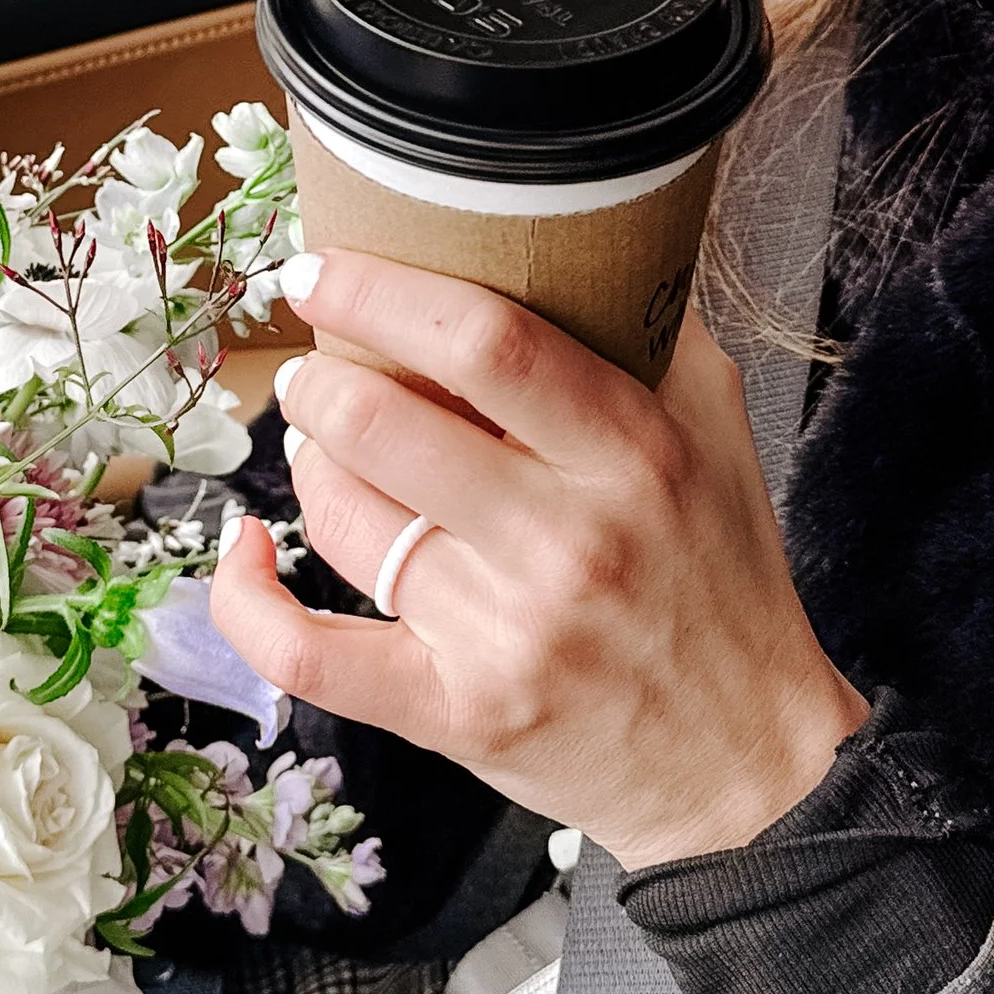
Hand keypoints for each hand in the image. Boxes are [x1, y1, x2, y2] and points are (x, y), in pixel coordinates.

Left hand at [210, 250, 867, 869]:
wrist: (749, 763)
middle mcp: (567, 541)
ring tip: (321, 441)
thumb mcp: (718, 435)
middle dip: (319, 379)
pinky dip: (252, 602)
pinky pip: (312, 655)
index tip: (326, 270)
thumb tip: (576, 231)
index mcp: (632, 453)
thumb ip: (649, 332)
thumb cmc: (723, 583)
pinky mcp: (458, 714)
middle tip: (315, 364)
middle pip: (386, 422)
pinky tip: (243, 550)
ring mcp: (505, 634)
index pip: (487, 341)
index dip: (382, 292)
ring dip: (309, 461)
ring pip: (345, 518)